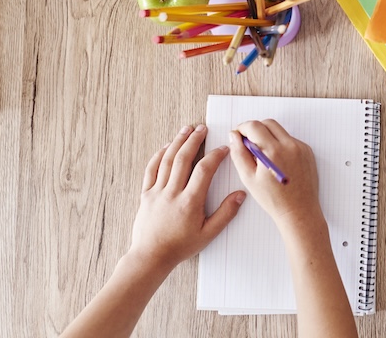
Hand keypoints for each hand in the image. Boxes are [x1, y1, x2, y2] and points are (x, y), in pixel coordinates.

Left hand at [129, 124, 245, 271]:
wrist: (150, 257)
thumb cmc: (179, 247)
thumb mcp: (208, 234)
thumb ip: (225, 213)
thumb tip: (240, 195)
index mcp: (190, 201)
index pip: (204, 170)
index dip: (215, 156)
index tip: (223, 148)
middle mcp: (172, 193)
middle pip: (183, 158)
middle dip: (194, 140)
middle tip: (202, 128)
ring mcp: (157, 192)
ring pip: (167, 160)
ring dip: (178, 142)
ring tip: (186, 130)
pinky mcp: (146, 195)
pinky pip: (151, 170)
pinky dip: (158, 156)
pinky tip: (165, 147)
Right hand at [230, 120, 321, 231]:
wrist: (299, 212)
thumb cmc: (274, 200)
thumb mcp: (249, 178)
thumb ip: (239, 154)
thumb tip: (234, 137)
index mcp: (273, 151)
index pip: (254, 126)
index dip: (242, 128)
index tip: (238, 136)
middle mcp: (290, 145)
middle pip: (268, 123)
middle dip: (255, 129)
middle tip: (248, 145)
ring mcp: (301, 147)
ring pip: (280, 131)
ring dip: (268, 136)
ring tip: (263, 157)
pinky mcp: (308, 151)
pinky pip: (290, 140)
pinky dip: (280, 144)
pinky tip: (276, 161)